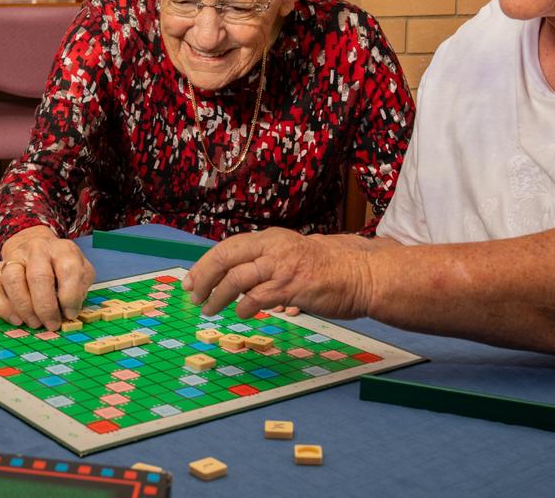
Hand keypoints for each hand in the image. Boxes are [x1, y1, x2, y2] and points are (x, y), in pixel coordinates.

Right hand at [0, 225, 94, 330]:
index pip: (68, 269)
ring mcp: (14, 258)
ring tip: (34, 323)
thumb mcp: (81, 271)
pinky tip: (16, 319)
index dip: (70, 296)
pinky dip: (2, 308)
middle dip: (45, 307)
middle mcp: (37, 250)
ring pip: (12, 279)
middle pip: (38, 276)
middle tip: (51, 324)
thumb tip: (69, 312)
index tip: (70, 314)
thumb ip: (80, 289)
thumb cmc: (60, 266)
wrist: (34, 244)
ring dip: (24, 308)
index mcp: (63, 250)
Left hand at [182, 228, 374, 318]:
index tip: (191, 280)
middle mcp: (273, 247)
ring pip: (236, 278)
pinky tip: (240, 315)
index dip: (206, 264)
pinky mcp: (292, 286)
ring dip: (217, 296)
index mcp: (271, 239)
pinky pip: (257, 298)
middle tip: (192, 295)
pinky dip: (244, 307)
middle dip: (203, 276)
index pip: (228, 247)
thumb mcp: (293, 257)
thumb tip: (242, 285)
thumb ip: (268, 266)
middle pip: (225, 256)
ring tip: (209, 310)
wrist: (363, 274)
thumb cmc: (330, 269)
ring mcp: (282, 266)